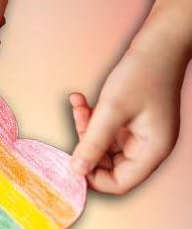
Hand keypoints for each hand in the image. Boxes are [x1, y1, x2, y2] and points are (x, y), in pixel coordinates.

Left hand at [69, 0, 191, 194]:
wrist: (157, 44)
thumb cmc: (142, 74)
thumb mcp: (112, 110)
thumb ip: (93, 142)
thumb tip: (76, 171)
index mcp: (152, 151)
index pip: (119, 183)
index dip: (93, 177)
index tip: (72, 162)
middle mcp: (147, 147)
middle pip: (108, 164)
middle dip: (87, 145)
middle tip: (79, 121)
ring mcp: (137, 135)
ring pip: (102, 146)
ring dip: (86, 128)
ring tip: (80, 105)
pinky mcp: (129, 123)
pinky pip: (104, 130)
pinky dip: (91, 118)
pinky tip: (80, 100)